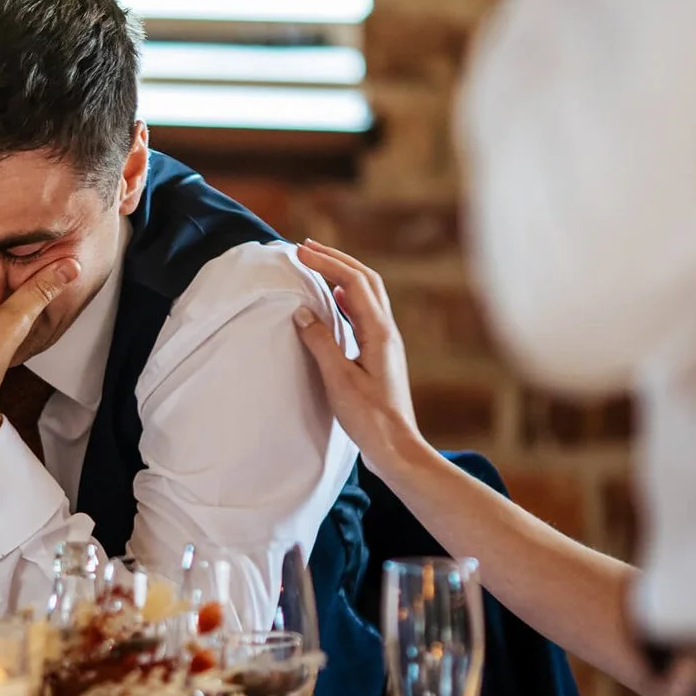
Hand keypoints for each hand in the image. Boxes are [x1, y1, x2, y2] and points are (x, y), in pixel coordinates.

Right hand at [291, 239, 424, 477]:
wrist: (395, 447)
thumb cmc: (369, 418)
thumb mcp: (338, 380)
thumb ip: (320, 342)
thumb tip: (302, 311)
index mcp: (378, 332)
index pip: (352, 282)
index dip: (326, 262)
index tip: (299, 252)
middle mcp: (386, 331)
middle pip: (365, 279)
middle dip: (336, 259)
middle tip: (306, 248)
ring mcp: (385, 341)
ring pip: (367, 294)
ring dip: (342, 274)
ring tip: (317, 265)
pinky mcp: (379, 353)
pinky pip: (364, 312)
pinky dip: (346, 296)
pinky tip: (335, 301)